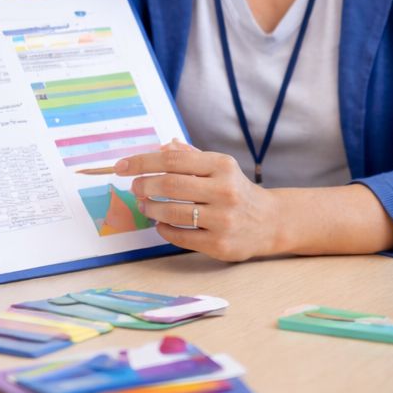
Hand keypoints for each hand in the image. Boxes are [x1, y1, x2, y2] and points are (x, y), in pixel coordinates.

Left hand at [114, 141, 282, 261]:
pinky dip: (164, 229)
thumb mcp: (220, 168)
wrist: (270, 222)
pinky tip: (160, 224)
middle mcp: (224, 191)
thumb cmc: (237, 191)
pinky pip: (180, 236)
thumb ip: (190, 157)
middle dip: (144, 186)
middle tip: (136, 187)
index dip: (142, 162)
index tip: (121, 167)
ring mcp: (222, 219)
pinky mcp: (219, 244)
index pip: (173, 160)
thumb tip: (161, 148)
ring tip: (145, 205)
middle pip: (170, 185)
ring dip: (151, 208)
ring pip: (172, 213)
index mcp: (222, 166)